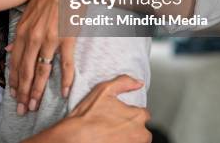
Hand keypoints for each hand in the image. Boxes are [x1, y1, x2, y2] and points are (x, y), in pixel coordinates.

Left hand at [8, 0, 81, 113]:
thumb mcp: (30, 10)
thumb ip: (20, 31)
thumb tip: (10, 48)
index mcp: (23, 29)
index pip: (15, 61)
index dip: (14, 80)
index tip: (14, 95)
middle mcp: (33, 35)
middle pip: (25, 70)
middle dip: (23, 91)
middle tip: (23, 108)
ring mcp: (49, 37)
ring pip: (41, 70)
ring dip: (38, 90)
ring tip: (36, 105)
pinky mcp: (66, 36)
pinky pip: (65, 62)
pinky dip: (65, 78)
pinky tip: (63, 91)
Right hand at [24, 75, 150, 142]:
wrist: (75, 138)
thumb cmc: (88, 116)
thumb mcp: (104, 90)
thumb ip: (124, 82)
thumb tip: (138, 82)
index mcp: (138, 116)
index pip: (144, 114)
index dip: (130, 113)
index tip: (119, 115)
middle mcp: (140, 134)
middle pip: (142, 131)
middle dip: (131, 128)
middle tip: (114, 126)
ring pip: (136, 141)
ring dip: (128, 138)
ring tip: (111, 134)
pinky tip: (110, 140)